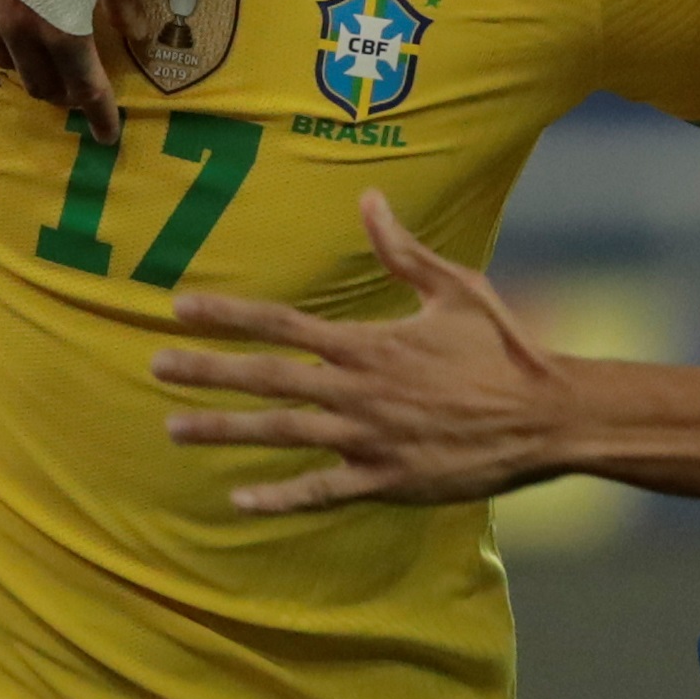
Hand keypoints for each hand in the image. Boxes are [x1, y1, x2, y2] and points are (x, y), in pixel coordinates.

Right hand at [0, 0, 138, 142]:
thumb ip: (124, 2)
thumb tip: (139, 35)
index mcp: (60, 28)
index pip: (83, 86)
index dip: (98, 115)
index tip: (108, 136)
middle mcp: (14, 25)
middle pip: (36, 81)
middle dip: (62, 93)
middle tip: (81, 87)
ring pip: (1, 54)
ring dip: (27, 62)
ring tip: (46, 52)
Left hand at [156, 191, 570, 511]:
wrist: (546, 416)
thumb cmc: (504, 348)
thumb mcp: (455, 289)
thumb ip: (402, 250)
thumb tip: (369, 198)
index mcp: (369, 343)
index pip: (281, 325)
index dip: (227, 316)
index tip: (178, 308)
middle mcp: (358, 392)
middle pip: (267, 380)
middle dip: (206, 371)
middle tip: (154, 367)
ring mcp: (368, 440)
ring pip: (281, 435)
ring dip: (224, 431)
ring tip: (175, 429)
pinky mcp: (386, 481)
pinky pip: (320, 492)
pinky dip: (279, 498)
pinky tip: (239, 500)